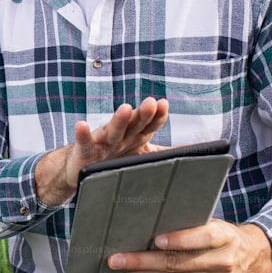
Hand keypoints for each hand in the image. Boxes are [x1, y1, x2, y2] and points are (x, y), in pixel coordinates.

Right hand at [36, 97, 169, 205]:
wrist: (82, 169)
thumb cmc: (114, 158)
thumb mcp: (140, 155)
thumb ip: (162, 152)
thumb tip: (190, 152)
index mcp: (134, 136)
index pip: (149, 124)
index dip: (156, 116)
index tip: (163, 104)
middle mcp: (119, 136)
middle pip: (133, 124)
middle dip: (142, 113)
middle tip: (151, 102)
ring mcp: (102, 143)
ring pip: (112, 131)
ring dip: (118, 120)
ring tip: (126, 109)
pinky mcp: (84, 152)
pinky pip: (84, 143)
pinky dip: (82, 134)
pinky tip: (82, 125)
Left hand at [106, 221, 271, 272]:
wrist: (254, 258)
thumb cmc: (223, 235)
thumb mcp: (213, 223)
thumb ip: (189, 225)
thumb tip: (148, 224)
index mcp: (226, 237)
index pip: (204, 237)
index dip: (180, 239)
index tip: (156, 239)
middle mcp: (225, 262)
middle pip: (179, 264)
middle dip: (143, 262)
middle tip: (116, 259)